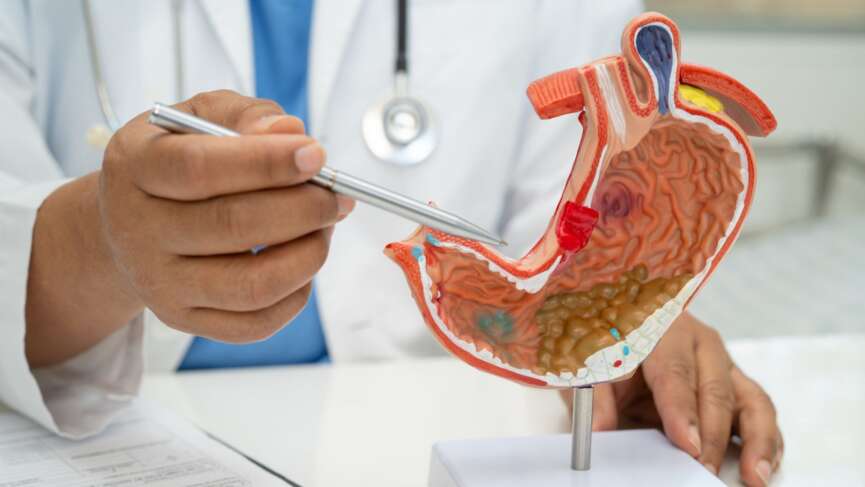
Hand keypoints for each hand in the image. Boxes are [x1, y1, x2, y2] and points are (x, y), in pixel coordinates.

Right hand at [26, 90, 353, 366]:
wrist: (127, 223)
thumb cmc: (177, 159)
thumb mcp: (200, 118)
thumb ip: (244, 117)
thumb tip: (290, 131)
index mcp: (136, 167)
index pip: (199, 168)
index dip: (266, 162)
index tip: (316, 155)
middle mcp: (139, 230)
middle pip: (233, 226)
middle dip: (304, 209)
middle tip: (337, 195)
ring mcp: (160, 283)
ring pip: (252, 284)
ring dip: (308, 254)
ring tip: (324, 227)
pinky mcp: (184, 319)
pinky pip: (255, 323)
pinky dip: (297, 293)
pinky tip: (302, 261)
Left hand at [562, 313, 782, 485]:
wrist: (624, 329)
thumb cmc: (612, 346)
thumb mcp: (593, 365)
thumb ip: (596, 397)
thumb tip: (598, 431)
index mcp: (664, 330)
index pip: (674, 372)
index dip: (681, 409)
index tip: (687, 442)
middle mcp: (702, 344)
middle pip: (715, 391)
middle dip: (712, 436)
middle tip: (702, 469)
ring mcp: (725, 365)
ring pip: (751, 400)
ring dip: (756, 441)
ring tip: (755, 476)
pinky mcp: (737, 386)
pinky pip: (759, 411)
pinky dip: (767, 441)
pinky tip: (762, 467)